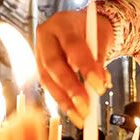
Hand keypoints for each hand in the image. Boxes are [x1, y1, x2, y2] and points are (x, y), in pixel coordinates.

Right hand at [36, 10, 111, 126]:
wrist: (83, 27)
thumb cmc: (92, 31)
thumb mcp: (100, 37)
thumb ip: (99, 58)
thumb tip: (100, 83)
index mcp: (61, 23)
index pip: (72, 45)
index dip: (85, 67)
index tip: (99, 86)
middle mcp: (45, 36)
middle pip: (54, 64)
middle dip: (70, 88)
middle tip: (86, 107)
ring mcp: (39, 52)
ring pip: (47, 79)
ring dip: (64, 100)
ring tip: (80, 115)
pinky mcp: (39, 67)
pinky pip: (48, 85)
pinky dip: (61, 100)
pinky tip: (72, 111)